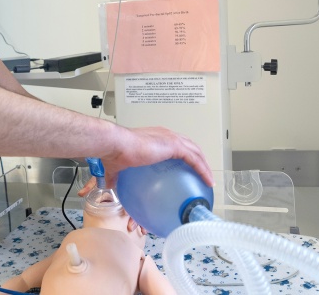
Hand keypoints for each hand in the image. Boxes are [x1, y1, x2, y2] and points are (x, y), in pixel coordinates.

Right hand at [95, 126, 213, 188]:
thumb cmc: (115, 152)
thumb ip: (116, 175)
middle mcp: (165, 134)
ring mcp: (171, 139)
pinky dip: (203, 170)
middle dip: (198, 157)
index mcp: (154, 137)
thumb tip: (110, 185)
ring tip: (208, 179)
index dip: (182, 152)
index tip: (185, 166)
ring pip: (196, 151)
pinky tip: (208, 181)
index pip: (174, 143)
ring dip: (204, 165)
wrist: (116, 145)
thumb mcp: (116, 166)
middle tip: (201, 172)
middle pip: (189, 145)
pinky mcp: (175, 145)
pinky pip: (195, 159)